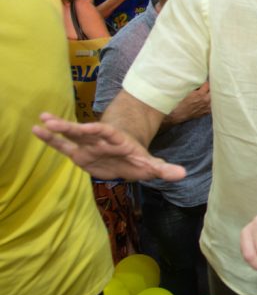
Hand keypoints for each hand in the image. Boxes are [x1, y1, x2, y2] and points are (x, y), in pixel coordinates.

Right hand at [32, 111, 185, 180]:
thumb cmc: (137, 159)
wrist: (126, 155)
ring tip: (42, 120)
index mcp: (117, 141)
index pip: (107, 134)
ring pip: (71, 136)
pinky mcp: (79, 153)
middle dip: (71, 128)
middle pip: (85, 132)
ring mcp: (88, 145)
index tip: (88, 128)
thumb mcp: (150, 165)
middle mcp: (100, 141)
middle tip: (53, 121)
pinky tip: (36, 130)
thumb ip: (163, 169)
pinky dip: (51, 139)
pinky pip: (63, 146)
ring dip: (58, 129)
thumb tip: (182, 174)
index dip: (98, 131)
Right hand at [166, 82, 210, 123]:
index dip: (206, 83)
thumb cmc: (182, 103)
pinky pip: (213, 106)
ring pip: (215, 99)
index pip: (207, 85)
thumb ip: (197, 88)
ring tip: (209, 94)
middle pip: (213, 91)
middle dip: (211, 89)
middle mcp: (206, 100)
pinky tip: (209, 102)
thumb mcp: (189, 92)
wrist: (180, 114)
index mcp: (200, 94)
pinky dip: (211, 103)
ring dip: (212, 96)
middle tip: (209, 88)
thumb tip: (202, 85)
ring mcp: (208, 107)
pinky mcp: (207, 112)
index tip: (205, 83)